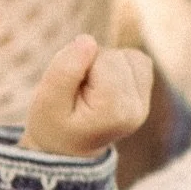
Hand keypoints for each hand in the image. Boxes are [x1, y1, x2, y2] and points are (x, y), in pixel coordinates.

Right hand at [22, 34, 152, 155]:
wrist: (65, 149)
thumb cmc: (52, 125)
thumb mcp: (46, 101)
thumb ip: (64, 70)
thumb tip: (88, 40)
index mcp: (115, 111)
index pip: (103, 58)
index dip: (79, 63)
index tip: (69, 91)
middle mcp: (137, 108)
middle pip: (115, 56)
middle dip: (91, 64)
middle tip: (76, 92)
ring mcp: (144, 103)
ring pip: (128, 55)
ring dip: (104, 64)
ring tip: (88, 89)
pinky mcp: (144, 95)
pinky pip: (136, 60)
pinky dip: (118, 65)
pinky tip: (103, 84)